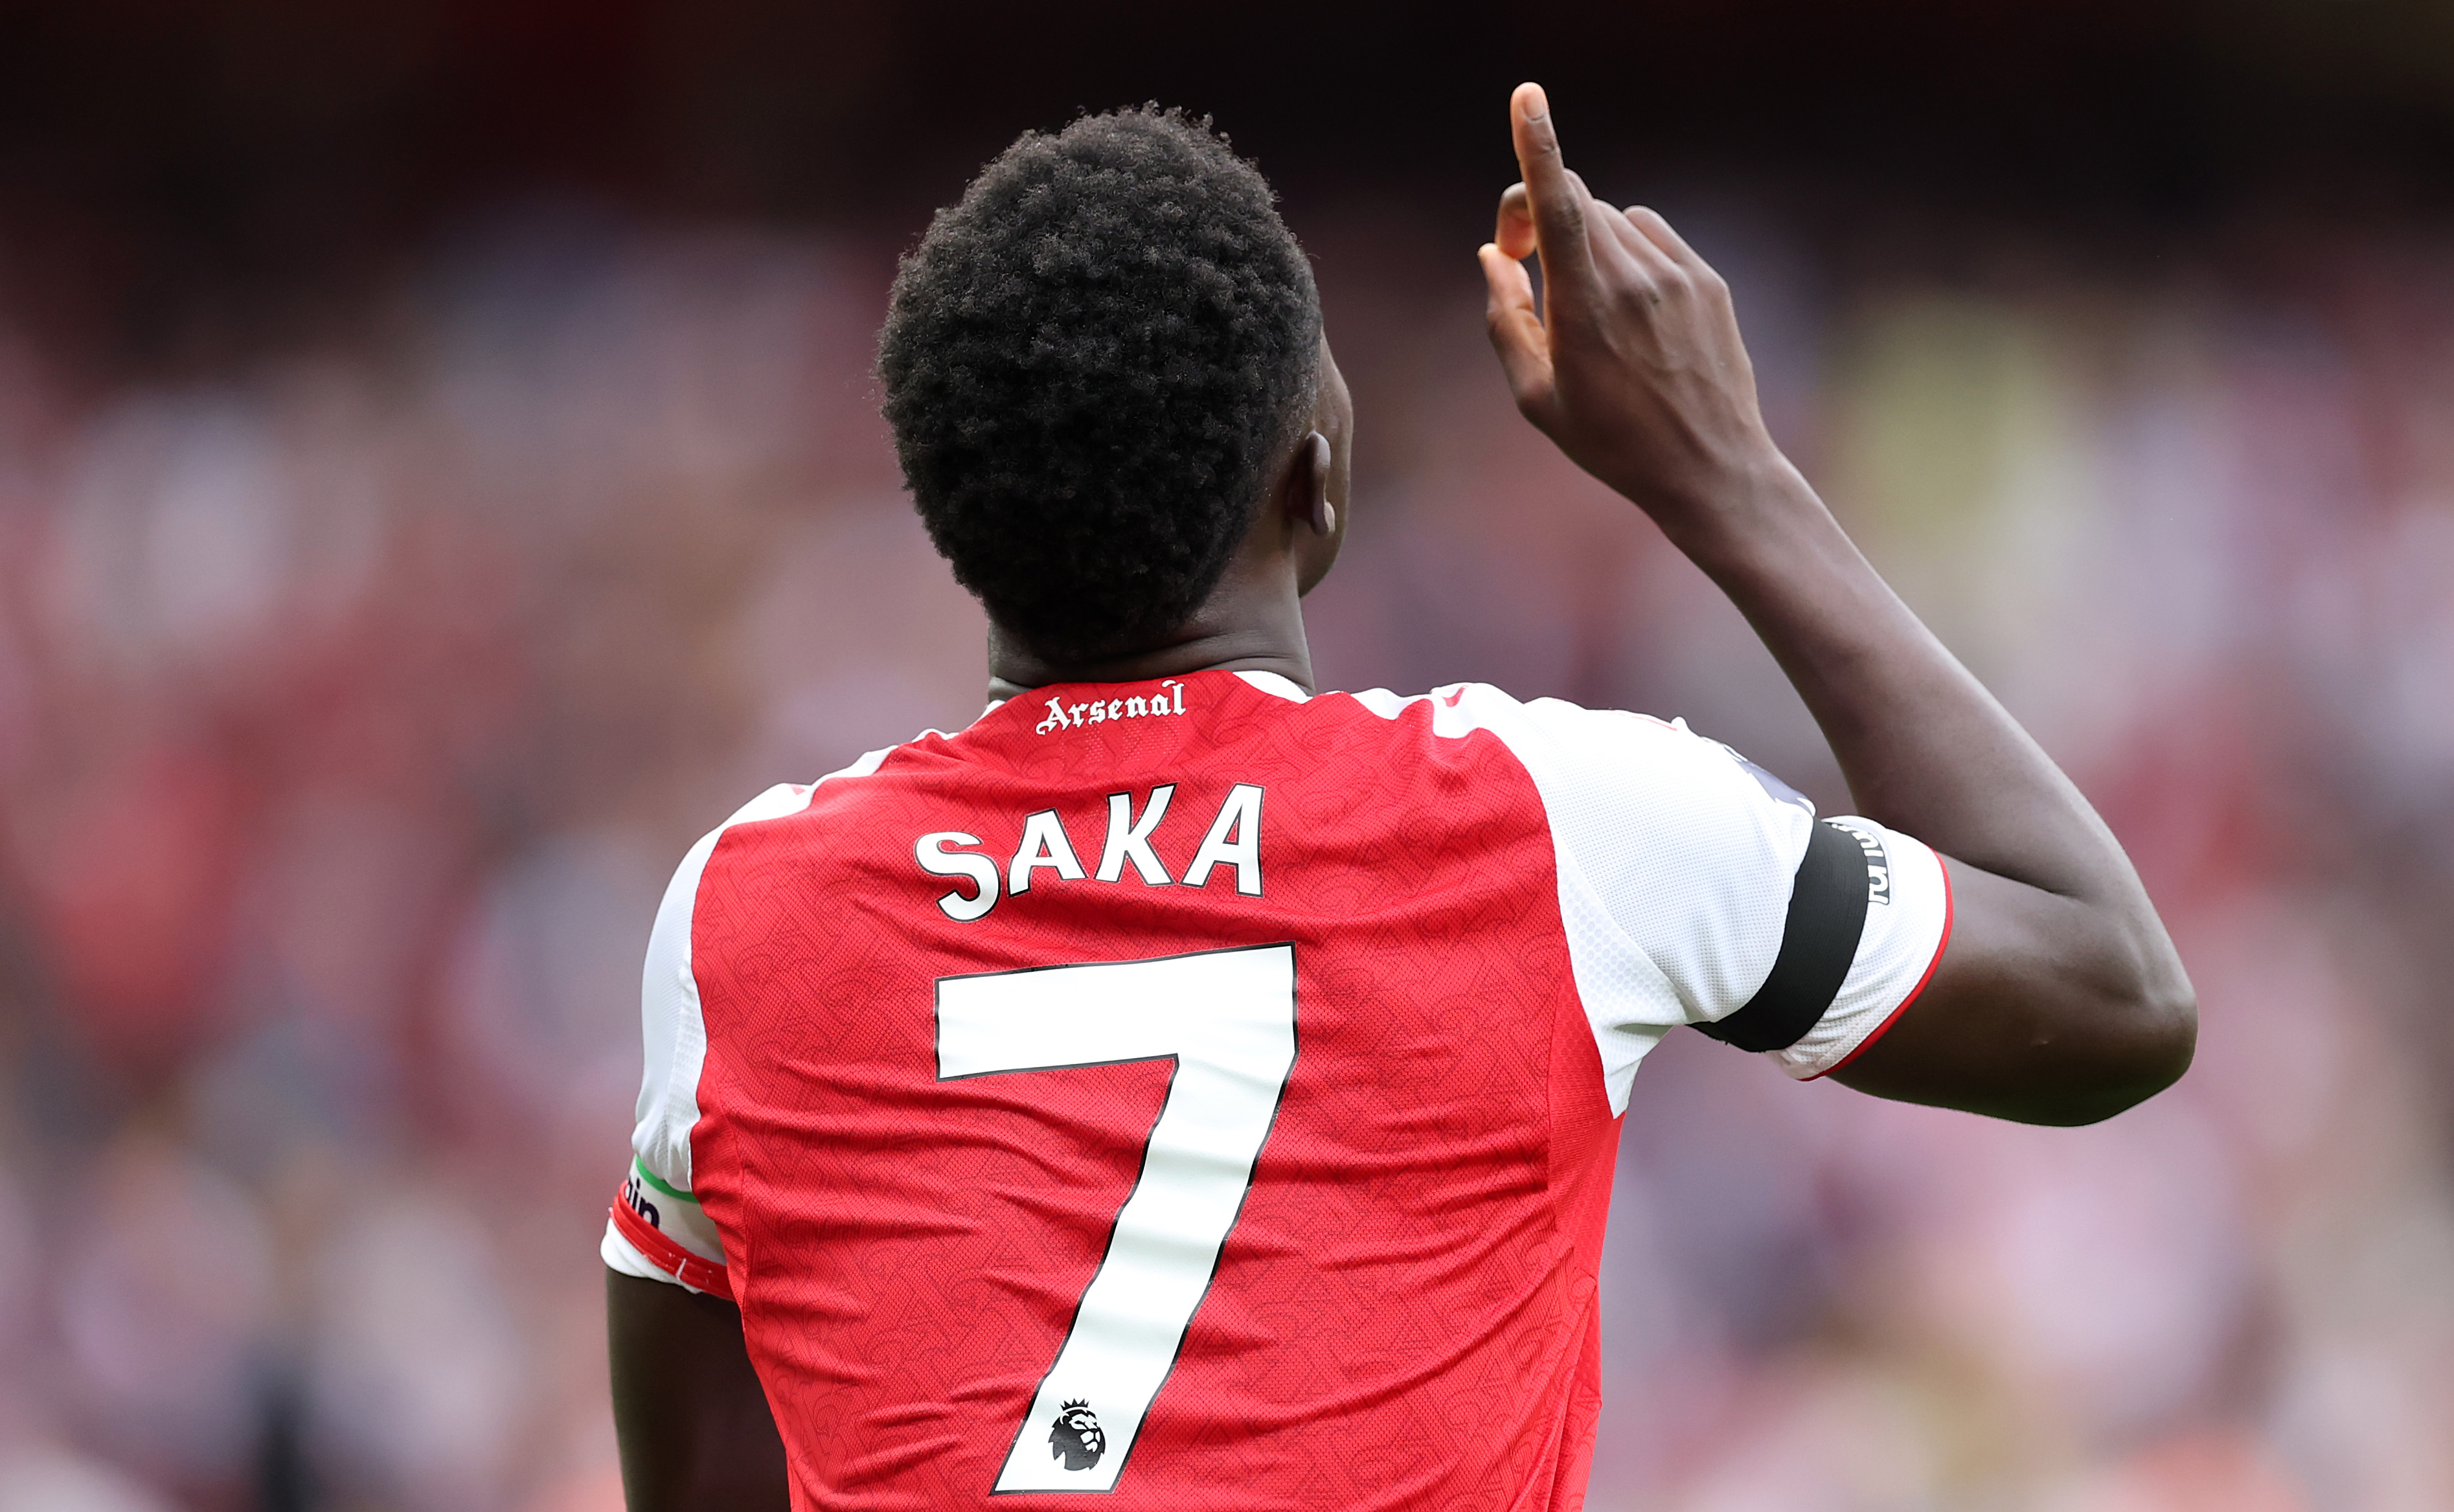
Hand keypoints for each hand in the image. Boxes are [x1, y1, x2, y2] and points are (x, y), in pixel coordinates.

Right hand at [1478, 83, 1787, 541]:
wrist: (1710, 468)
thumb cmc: (1612, 442)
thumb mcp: (1537, 398)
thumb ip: (1504, 319)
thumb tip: (1494, 255)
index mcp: (1584, 305)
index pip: (1557, 203)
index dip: (1536, 144)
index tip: (1527, 97)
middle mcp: (1634, 277)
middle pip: (1576, 201)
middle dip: (1538, 216)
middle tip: (1523, 262)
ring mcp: (1677, 274)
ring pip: (1613, 219)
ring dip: (1585, 242)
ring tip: (1587, 308)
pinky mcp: (1707, 279)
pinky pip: (1652, 235)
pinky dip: (1627, 252)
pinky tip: (1628, 307)